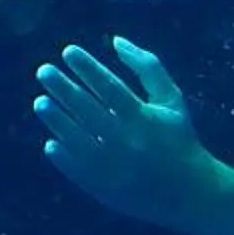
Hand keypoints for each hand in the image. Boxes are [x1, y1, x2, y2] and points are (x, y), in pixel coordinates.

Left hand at [34, 39, 224, 234]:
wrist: (192, 194)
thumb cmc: (179, 139)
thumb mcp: (172, 100)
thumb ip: (148, 67)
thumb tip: (116, 40)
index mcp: (144, 117)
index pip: (110, 86)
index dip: (87, 67)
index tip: (68, 51)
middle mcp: (127, 140)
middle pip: (88, 110)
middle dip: (63, 88)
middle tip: (43, 71)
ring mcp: (115, 166)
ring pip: (78, 139)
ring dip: (57, 120)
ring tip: (40, 102)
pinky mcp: (107, 189)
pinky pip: (78, 171)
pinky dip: (63, 157)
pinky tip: (50, 143)